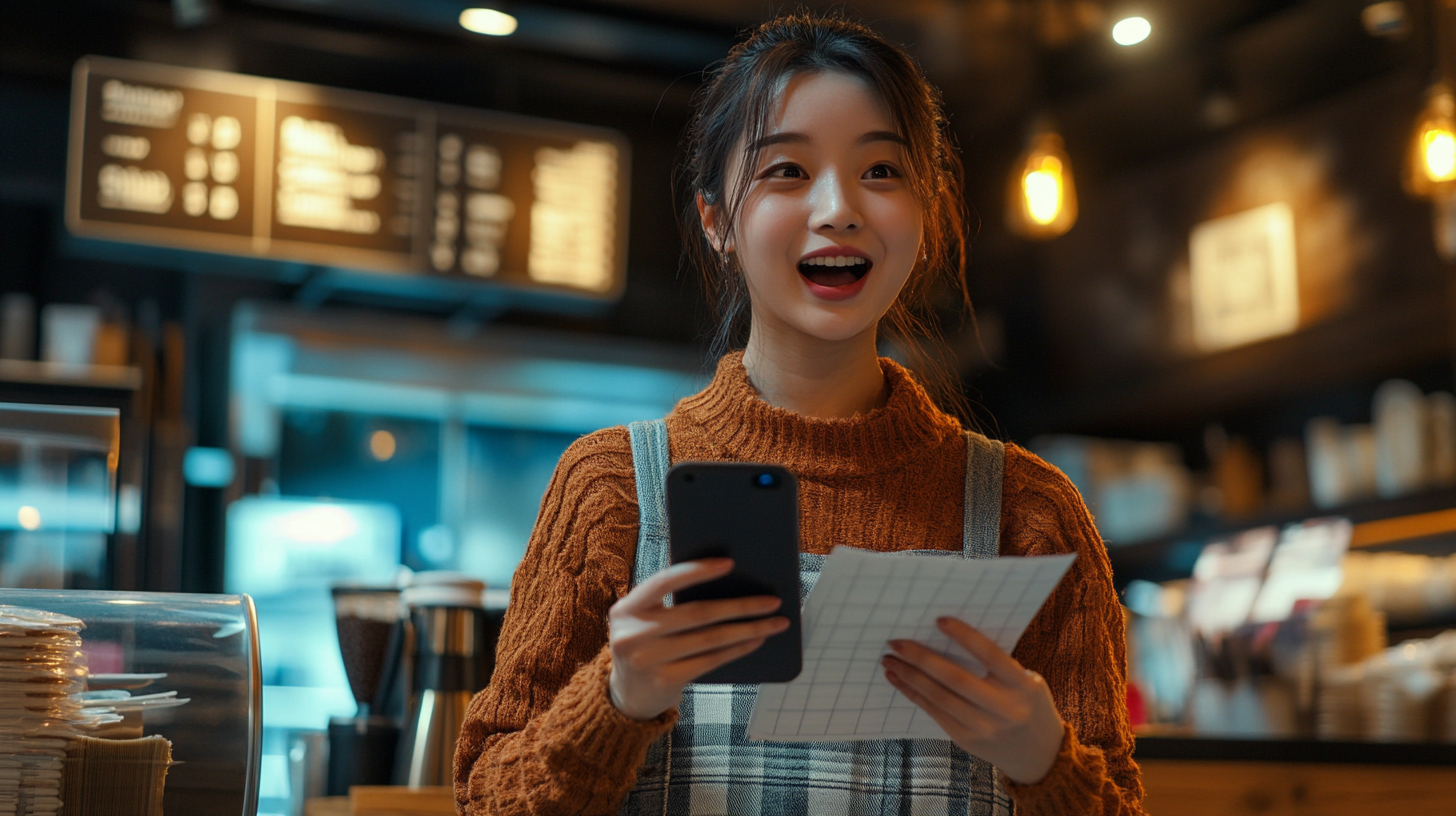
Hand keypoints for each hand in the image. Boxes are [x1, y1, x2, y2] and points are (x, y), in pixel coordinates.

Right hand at [607, 558, 788, 720]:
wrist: (627, 696)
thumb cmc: (645, 646)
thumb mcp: (643, 620)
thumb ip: (668, 603)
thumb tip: (727, 582)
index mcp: (626, 608)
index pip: (664, 581)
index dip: (697, 571)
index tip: (730, 564)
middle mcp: (632, 634)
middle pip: (697, 613)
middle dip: (740, 606)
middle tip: (771, 601)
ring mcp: (648, 660)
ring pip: (710, 638)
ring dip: (748, 629)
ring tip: (773, 622)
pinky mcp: (665, 681)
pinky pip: (711, 660)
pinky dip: (738, 649)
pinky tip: (755, 640)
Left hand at [882, 617, 1064, 784]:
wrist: (1039, 754)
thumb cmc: (1028, 704)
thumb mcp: (1026, 681)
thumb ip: (997, 665)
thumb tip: (948, 638)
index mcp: (1022, 687)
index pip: (990, 655)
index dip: (964, 636)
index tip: (938, 619)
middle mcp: (1004, 709)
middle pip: (956, 679)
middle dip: (922, 659)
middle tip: (896, 642)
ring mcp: (983, 727)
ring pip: (939, 698)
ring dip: (910, 677)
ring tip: (889, 660)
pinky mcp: (966, 740)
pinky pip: (934, 712)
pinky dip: (914, 694)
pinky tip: (899, 680)